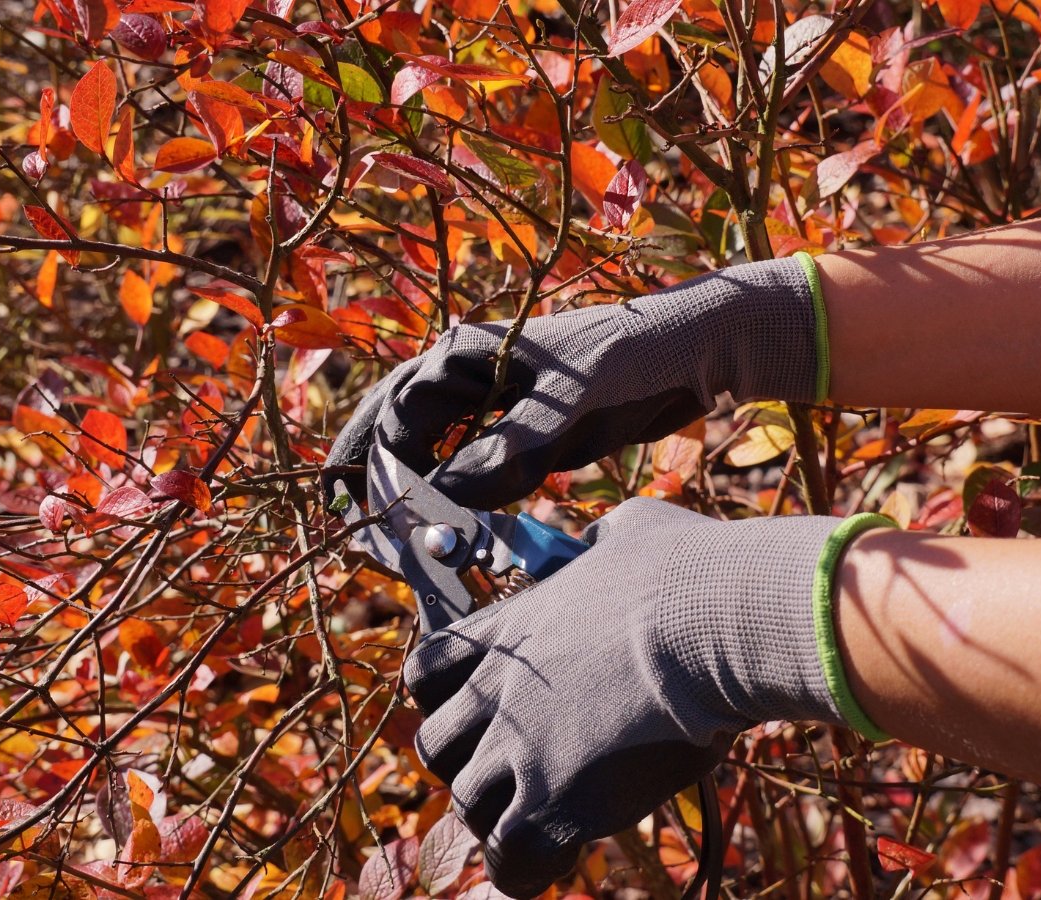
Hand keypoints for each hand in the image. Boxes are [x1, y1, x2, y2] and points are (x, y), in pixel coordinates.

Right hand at [324, 258, 819, 508]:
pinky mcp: (521, 426)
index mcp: (465, 354)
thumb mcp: (570, 407)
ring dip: (405, 485)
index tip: (388, 521)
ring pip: (427, 446)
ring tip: (381, 532)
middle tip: (343, 522)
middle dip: (369, 472)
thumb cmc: (632, 360)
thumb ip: (507, 449)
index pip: (400, 418)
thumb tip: (443, 499)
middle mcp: (467, 372)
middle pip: (396, 426)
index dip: (386, 472)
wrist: (697, 349)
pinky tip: (446, 526)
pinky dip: (453, 493)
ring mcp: (492, 399)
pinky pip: (469, 464)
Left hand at [403, 498, 878, 897]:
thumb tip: (606, 538)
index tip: (476, 707)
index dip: (442, 696)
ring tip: (543, 818)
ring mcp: (519, 749)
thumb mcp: (630, 533)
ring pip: (468, 804)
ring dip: (500, 815)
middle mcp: (498, 691)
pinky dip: (523, 868)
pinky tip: (557, 859)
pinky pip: (509, 858)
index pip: (426, 670)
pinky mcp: (552, 802)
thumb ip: (600, 543)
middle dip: (467, 761)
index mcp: (509, 629)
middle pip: (434, 746)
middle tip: (513, 770)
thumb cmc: (686, 571)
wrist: (713, 623)